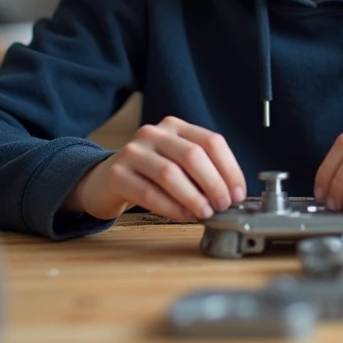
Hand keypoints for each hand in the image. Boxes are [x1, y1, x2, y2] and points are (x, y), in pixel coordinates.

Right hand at [66, 116, 246, 221]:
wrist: (105, 180)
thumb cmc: (150, 175)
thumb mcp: (177, 162)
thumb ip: (202, 170)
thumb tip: (233, 193)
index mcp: (175, 126)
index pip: (211, 141)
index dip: (229, 169)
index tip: (238, 193)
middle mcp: (154, 133)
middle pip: (193, 155)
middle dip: (214, 184)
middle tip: (223, 205)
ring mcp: (133, 151)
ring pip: (170, 173)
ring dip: (193, 197)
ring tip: (205, 213)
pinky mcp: (117, 174)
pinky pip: (148, 193)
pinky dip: (171, 207)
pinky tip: (184, 216)